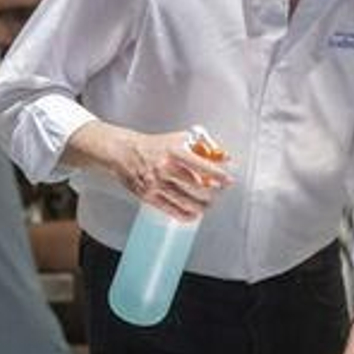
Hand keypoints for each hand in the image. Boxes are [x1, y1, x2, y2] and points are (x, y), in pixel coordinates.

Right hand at [109, 128, 231, 220]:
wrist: (124, 152)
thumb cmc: (154, 145)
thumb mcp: (180, 138)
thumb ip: (204, 146)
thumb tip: (225, 157)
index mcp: (174, 151)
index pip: (203, 166)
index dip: (219, 175)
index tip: (229, 181)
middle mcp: (165, 168)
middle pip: (198, 187)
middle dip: (212, 192)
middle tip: (217, 192)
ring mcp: (156, 184)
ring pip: (186, 201)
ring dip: (202, 205)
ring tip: (207, 205)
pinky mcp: (148, 196)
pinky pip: (171, 210)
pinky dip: (185, 215)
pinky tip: (194, 215)